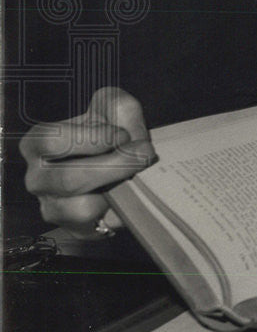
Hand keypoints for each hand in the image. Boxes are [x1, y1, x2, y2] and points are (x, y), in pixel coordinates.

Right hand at [20, 88, 154, 239]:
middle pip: (68, 178)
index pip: (52, 141)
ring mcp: (53, 207)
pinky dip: (120, 209)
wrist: (126, 166)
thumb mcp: (115, 111)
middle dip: (114, 165)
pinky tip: (131, 192)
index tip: (122, 135)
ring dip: (118, 188)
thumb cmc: (113, 136)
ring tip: (140, 172)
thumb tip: (115, 110)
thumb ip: (115, 103)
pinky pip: (97, 225)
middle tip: (144, 153)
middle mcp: (38, 178)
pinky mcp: (75, 228)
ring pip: (81, 207)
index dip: (92, 139)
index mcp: (38, 144)